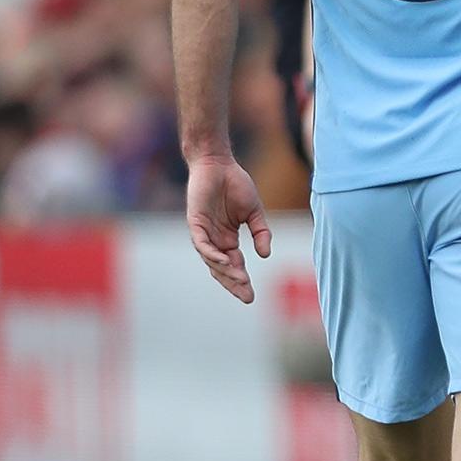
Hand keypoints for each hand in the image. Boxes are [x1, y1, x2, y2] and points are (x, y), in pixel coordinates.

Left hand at [185, 154, 271, 303]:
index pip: (234, 265)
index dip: (242, 280)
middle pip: (221, 268)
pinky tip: (225, 261)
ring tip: (242, 280)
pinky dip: (212, 254)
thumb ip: (261, 233)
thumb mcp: (255, 213)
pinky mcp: (195, 222)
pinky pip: (202, 244)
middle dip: (234, 283)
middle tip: (247, 296)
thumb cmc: (236, 184)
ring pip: (211, 259)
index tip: (252, 296)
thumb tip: (265, 255)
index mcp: (227, 238)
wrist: (219, 164)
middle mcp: (214, 239)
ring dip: (226, 271)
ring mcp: (203, 232)